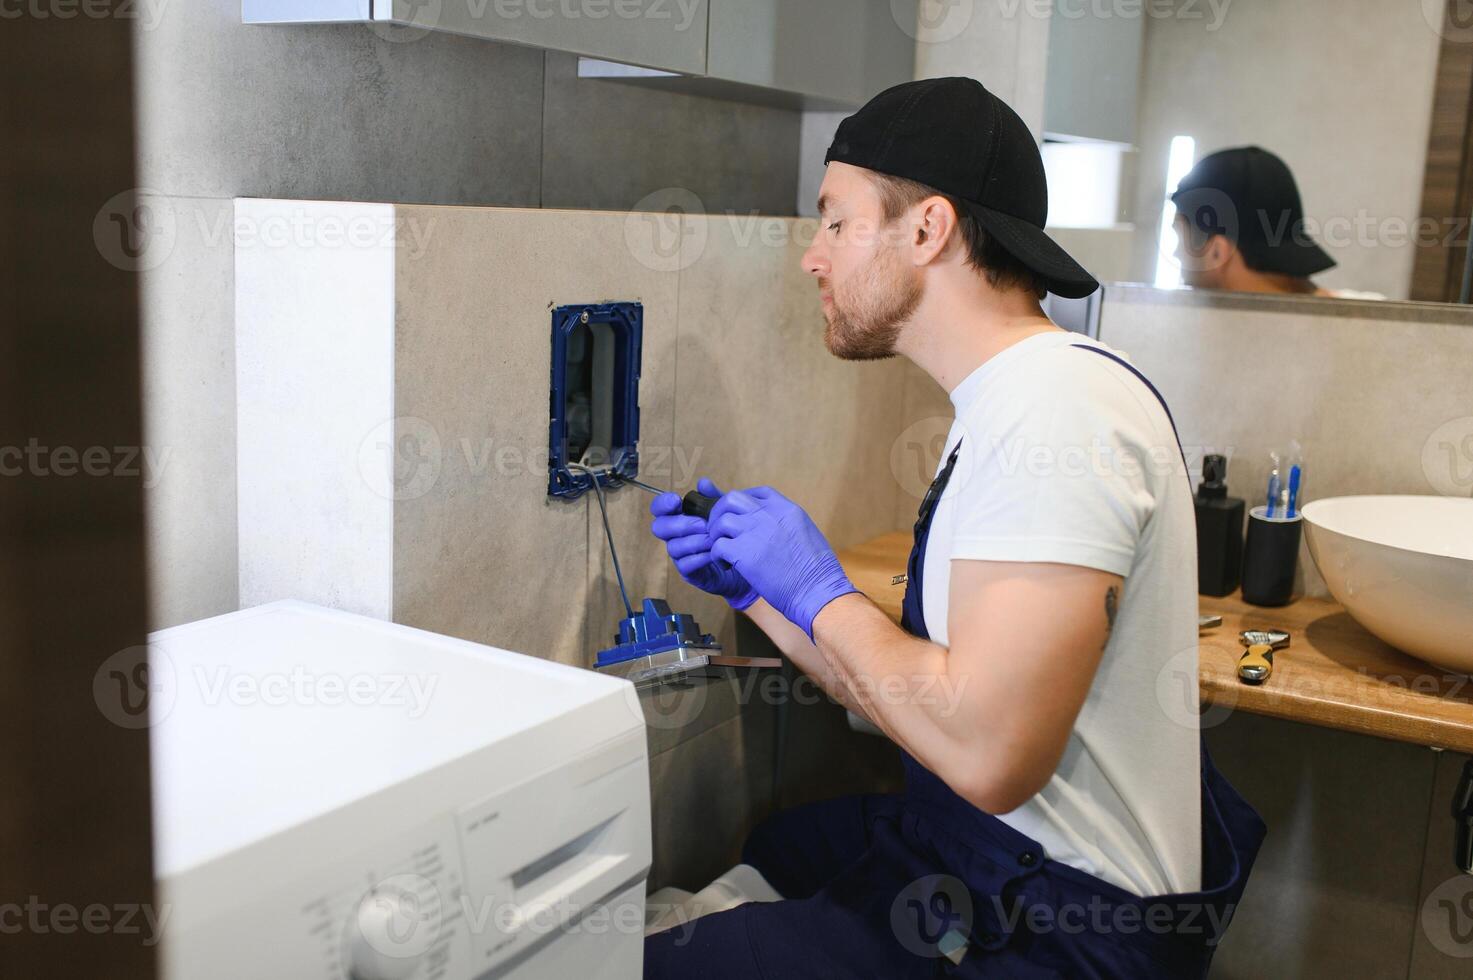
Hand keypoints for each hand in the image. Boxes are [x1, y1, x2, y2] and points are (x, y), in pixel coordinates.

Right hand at [649, 477, 757, 609]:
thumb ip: (714, 498)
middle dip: (681, 524)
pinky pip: (685, 564)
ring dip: (694, 541)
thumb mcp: (725, 513)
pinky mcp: (688, 572)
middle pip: (659, 527)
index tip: (676, 501)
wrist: (745, 562)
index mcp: (679, 517)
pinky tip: (715, 553)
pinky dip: (700, 557)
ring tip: (714, 539)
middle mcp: (675, 536)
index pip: (659, 509)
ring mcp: (680, 555)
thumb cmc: (730, 535)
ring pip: (673, 546)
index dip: (662, 504)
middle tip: (703, 524)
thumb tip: (703, 483)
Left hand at [707, 487, 857, 638]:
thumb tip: (772, 526)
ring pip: (721, 520)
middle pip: (732, 499)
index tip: (739, 516)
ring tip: (724, 550)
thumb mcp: (806, 534)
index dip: (743, 502)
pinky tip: (726, 564)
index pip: (756, 493)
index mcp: (787, 509)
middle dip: (721, 512)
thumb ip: (786, 524)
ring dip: (717, 535)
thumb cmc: (816, 572)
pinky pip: (718, 546)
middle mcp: (770, 515)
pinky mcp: (744, 553)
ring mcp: (755, 532)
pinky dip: (717, 555)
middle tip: (721, 530)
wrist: (817, 592)